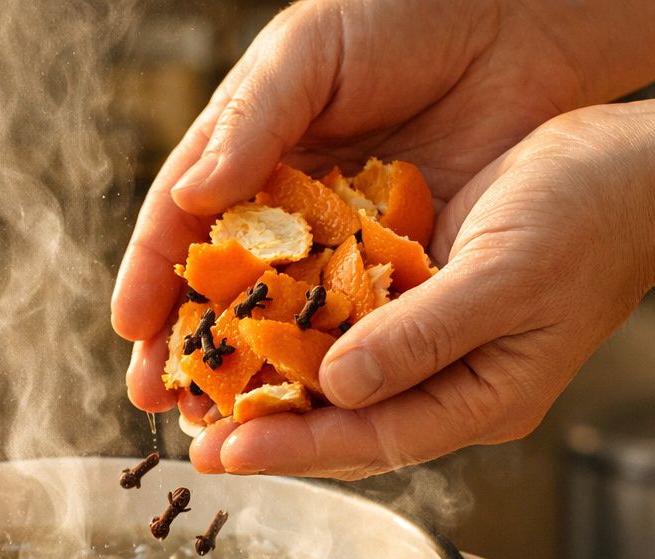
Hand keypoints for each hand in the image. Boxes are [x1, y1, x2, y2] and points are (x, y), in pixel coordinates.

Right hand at [114, 0, 594, 414]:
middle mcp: (284, 206)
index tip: (131, 330)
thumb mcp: (309, 52)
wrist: (523, 17)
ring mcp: (343, 242)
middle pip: (221, 290)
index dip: (150, 277)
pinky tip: (309, 405)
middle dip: (186, 347)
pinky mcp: (404, 265)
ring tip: (217, 422)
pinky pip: (360, 324)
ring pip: (283, 321)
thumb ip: (251, 121)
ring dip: (248, 375)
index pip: (180, 223)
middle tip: (158, 399)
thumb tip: (189, 199)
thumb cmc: (402, 12)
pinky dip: (332, 367)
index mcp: (244, 151)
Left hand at [191, 103, 654, 476]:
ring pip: (340, 386)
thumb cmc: (591, 217)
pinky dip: (297, 336)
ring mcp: (436, 350)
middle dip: (268, 432)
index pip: (369, 439)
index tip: (224, 451)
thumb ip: (422, 335)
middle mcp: (451, 386)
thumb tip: (337, 385)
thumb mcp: (506, 275)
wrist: (640, 171)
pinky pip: (348, 333)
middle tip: (192, 440)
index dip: (292, 447)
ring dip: (273, 390)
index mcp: (481, 399)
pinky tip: (249, 329)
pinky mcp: (421, 304)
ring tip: (202, 397)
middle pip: (344, 426)